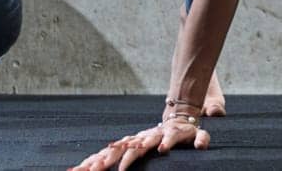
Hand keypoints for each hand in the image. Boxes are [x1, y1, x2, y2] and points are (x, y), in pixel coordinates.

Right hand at [69, 118, 210, 170]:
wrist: (179, 116)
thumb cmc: (188, 131)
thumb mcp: (197, 134)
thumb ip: (200, 139)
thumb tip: (202, 144)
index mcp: (157, 136)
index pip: (142, 146)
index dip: (132, 156)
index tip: (122, 168)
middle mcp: (141, 138)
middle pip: (122, 148)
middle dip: (109, 160)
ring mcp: (133, 141)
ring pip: (111, 151)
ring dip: (97, 161)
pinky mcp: (127, 146)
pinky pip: (107, 154)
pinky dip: (93, 161)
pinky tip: (79, 169)